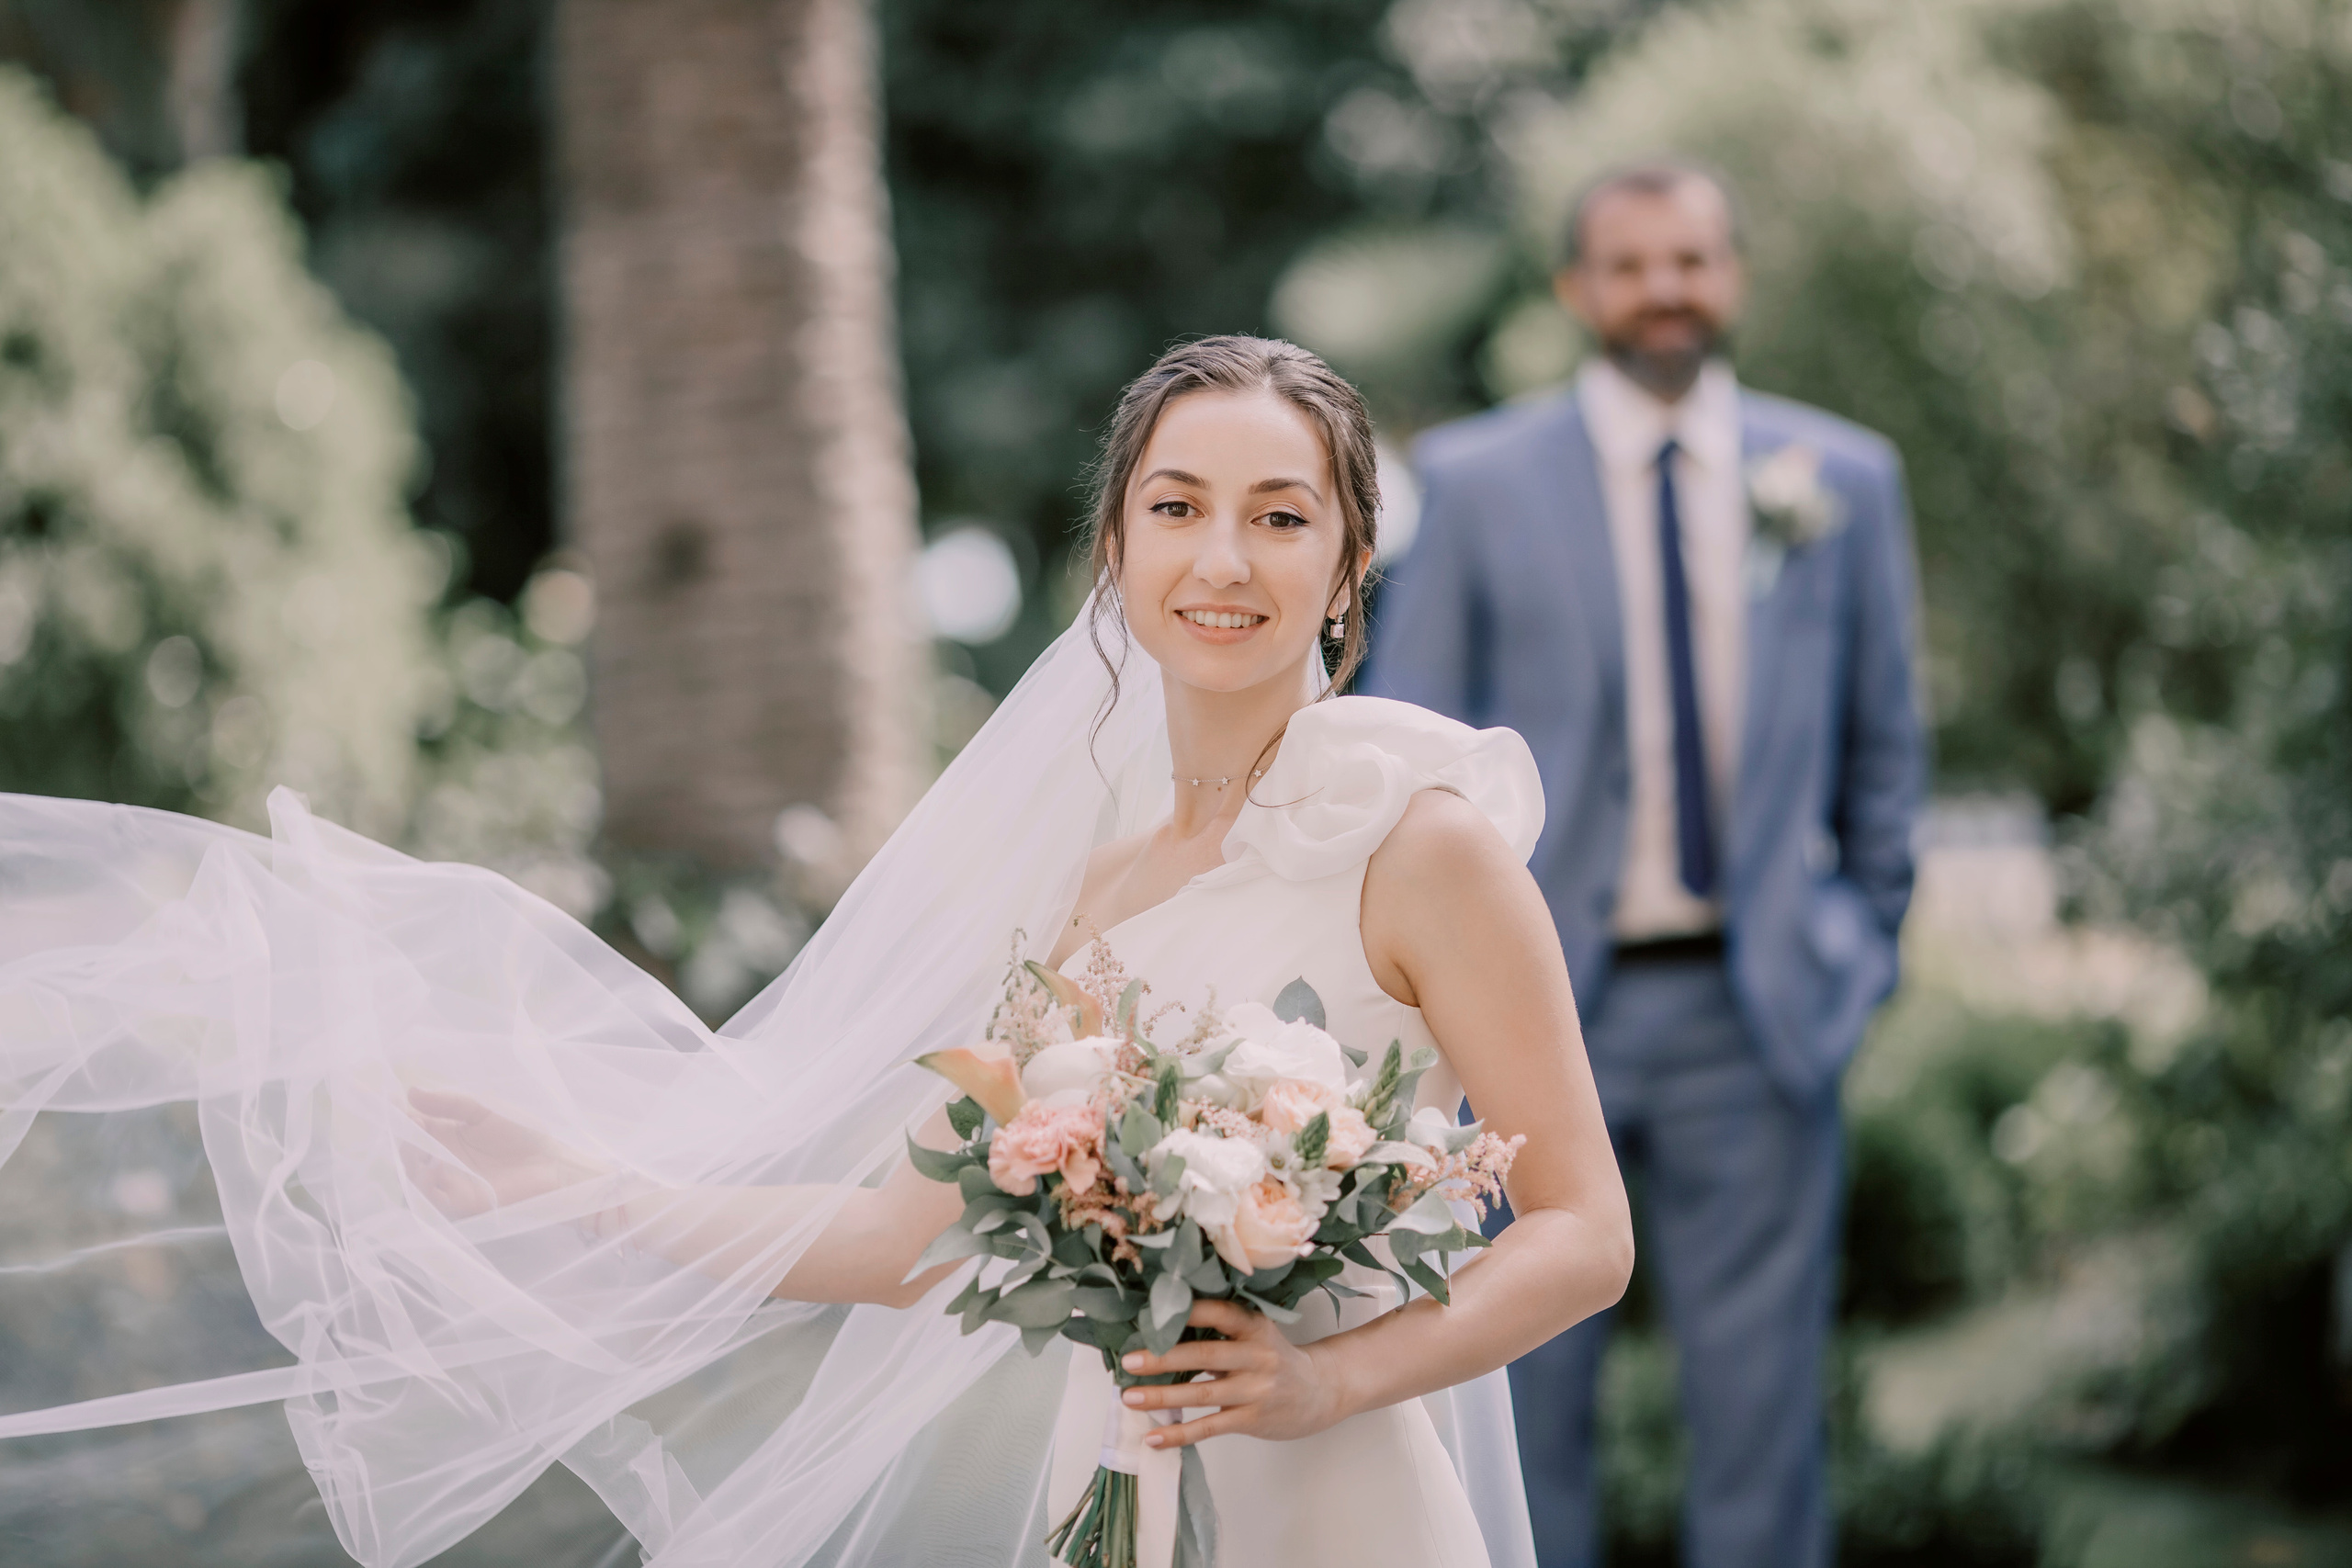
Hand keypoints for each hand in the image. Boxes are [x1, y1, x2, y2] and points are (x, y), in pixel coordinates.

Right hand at [403, 1086, 609, 1218]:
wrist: (552, 1163)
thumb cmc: (522, 1132)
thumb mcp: (484, 1110)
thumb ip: (449, 1103)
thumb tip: (410, 1091)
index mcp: (445, 1131)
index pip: (412, 1122)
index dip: (396, 1113)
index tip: (380, 1101)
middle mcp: (441, 1156)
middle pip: (407, 1149)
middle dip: (401, 1138)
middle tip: (403, 1125)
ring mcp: (449, 1180)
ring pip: (414, 1175)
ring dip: (410, 1162)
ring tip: (417, 1147)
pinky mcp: (460, 1202)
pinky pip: (434, 1199)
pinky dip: (428, 1186)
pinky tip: (434, 1170)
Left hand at [1116, 1298, 1348, 1448]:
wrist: (1320, 1391)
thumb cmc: (1275, 1357)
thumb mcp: (1257, 1333)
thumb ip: (1220, 1331)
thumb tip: (1161, 1329)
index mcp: (1254, 1325)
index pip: (1218, 1312)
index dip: (1186, 1311)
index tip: (1150, 1313)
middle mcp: (1257, 1355)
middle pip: (1204, 1353)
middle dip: (1163, 1357)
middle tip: (1128, 1360)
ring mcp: (1255, 1389)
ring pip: (1201, 1393)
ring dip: (1162, 1396)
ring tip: (1129, 1397)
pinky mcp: (1252, 1419)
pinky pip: (1209, 1428)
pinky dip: (1180, 1434)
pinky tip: (1154, 1437)